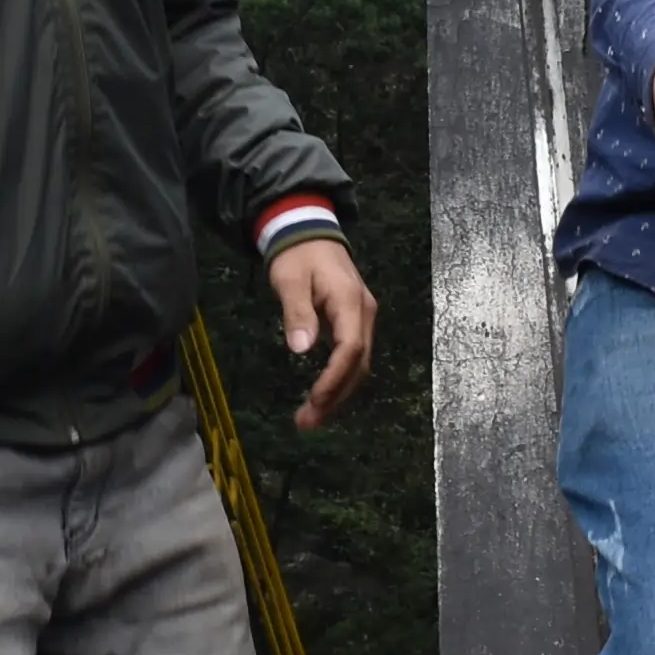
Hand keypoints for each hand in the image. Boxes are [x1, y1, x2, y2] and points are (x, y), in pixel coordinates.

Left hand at [269, 235, 378, 429]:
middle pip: (358, 364)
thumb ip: (297, 313)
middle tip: (307, 423)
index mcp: (350, 302)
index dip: (334, 378)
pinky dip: (340, 380)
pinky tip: (323, 396)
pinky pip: (353, 357)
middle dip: (335, 396)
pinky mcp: (356, 323)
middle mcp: (365, 314)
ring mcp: (363, 319)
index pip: (350, 348)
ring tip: (311, 418)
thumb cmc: (297, 256)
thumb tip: (301, 349)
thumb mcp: (290, 280)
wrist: (309, 232)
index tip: (314, 400)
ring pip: (358, 365)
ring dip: (338, 393)